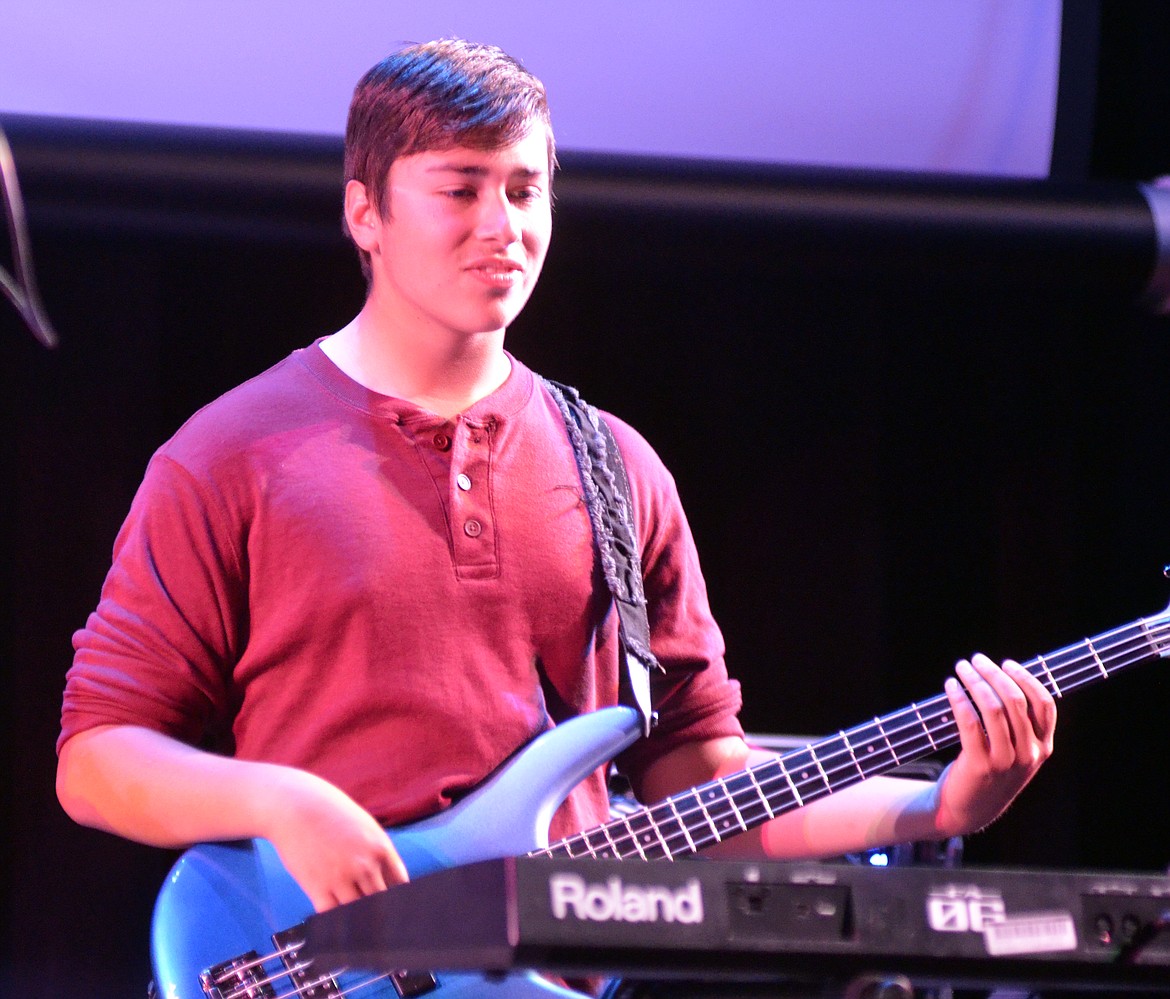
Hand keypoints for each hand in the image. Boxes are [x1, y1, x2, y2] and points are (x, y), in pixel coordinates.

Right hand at [264, 769, 409, 911]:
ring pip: (359, 913)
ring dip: (359, 920)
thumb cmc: (330, 813)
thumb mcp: (365, 826)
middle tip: (380, 923)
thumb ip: (378, 853)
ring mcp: (342, 878)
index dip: (399, 899)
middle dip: (381, 913)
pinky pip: (333, 916)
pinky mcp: (318, 888)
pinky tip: (338, 924)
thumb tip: (390, 880)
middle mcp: (365, 865)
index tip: (396, 907)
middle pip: (381, 902)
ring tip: (359, 926)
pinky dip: (337, 922)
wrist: (296, 807)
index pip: (400, 885)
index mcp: (381, 848)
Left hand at [934, 653, 1056, 836]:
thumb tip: (1003, 677)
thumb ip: (1018, 724)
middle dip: (994, 673)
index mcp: (1043, 747)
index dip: (1026, 678)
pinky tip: (951, 687)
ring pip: (993, 708)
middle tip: (976, 659)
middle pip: (1016, 701)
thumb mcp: (1015, 752)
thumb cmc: (990, 772)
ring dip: (975, 681)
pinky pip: (969, 722)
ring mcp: (1006, 761)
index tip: (1006, 663)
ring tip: (961, 668)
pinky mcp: (979, 765)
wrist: (967, 810)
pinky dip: (959, 698)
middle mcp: (1029, 754)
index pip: (1044, 704)